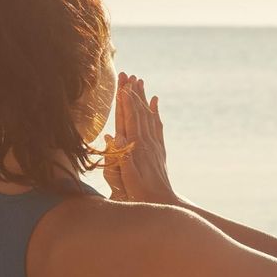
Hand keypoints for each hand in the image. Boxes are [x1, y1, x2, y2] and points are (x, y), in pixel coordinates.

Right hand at [105, 71, 178, 204]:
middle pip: (139, 112)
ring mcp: (154, 144)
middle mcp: (146, 142)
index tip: (122, 85)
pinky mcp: (159, 149)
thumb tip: (114, 135)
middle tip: (129, 75)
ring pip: (148, 115)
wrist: (162, 202)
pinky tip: (154, 101)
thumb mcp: (127, 178)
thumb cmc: (140, 193)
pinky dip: (154, 111)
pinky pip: (157, 125)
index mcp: (136, 147)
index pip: (130, 119)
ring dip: (143, 98)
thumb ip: (121, 157)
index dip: (126, 102)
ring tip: (140, 81)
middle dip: (133, 93)